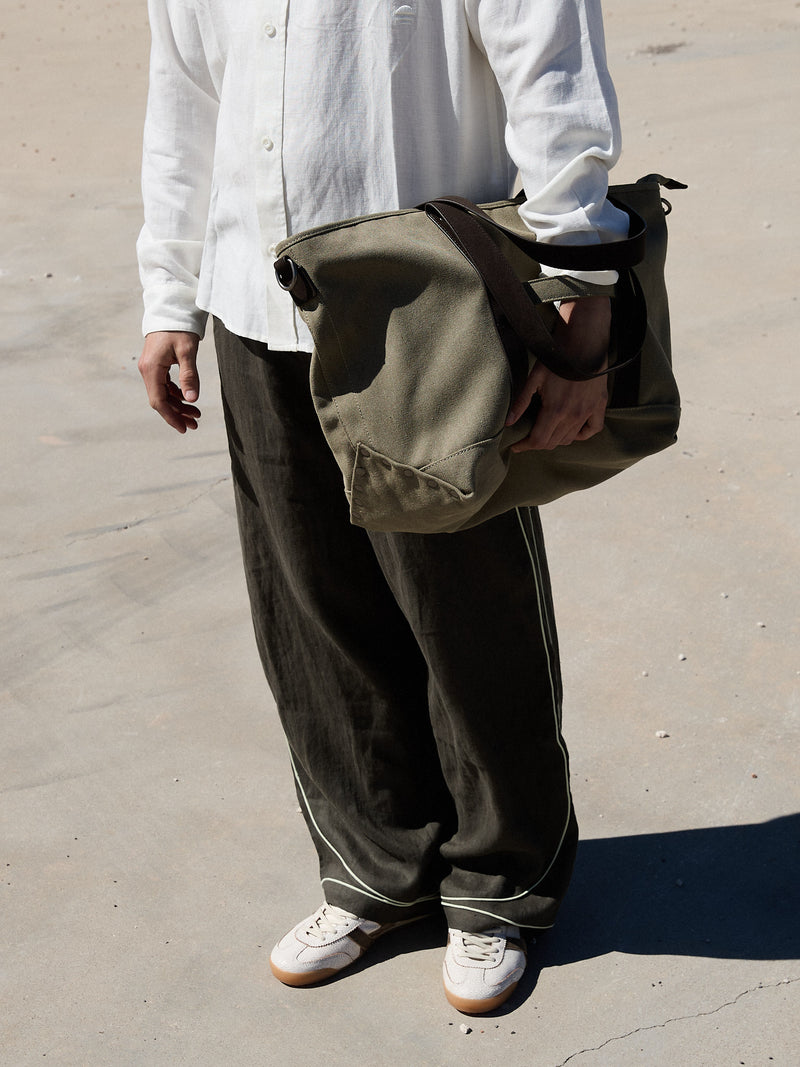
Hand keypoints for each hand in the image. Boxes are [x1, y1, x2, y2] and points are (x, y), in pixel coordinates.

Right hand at [138, 331, 200, 432]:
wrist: (171, 309)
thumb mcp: (187, 351)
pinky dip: (176, 394)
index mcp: (152, 369)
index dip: (171, 417)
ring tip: (196, 415)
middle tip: (195, 425)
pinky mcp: (156, 365)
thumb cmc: (179, 328)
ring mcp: (151, 368)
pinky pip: (164, 385)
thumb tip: (191, 400)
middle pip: (160, 400)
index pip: (159, 401)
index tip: (184, 428)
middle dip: (177, 414)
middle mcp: (148, 370)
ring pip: (163, 394)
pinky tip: (187, 399)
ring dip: (178, 406)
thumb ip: (189, 376)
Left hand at [506, 296, 610, 451]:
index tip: (516, 445)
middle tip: (528, 437)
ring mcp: (588, 412)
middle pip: (553, 443)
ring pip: (570, 439)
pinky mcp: (599, 405)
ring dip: (556, 439)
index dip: (525, 446)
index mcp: (555, 410)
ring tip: (546, 432)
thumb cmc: (556, 358)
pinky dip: (581, 434)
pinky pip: (592, 430)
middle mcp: (573, 416)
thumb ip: (521, 402)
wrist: (583, 343)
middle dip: (537, 443)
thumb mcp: (534, 378)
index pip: (538, 441)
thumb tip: (508, 422)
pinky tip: (572, 431)